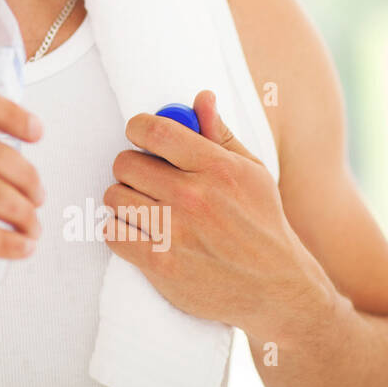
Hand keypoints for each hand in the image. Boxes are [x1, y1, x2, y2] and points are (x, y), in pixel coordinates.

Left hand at [103, 89, 331, 333]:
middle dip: (132, 169)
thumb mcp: (252, 173)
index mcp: (216, 167)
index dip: (138, 129)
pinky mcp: (160, 263)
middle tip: (147, 181)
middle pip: (125, 163)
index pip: (153, 130)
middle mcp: (193, 196)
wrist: (276, 289)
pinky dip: (119, 231)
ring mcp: (175, 231)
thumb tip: (201, 97)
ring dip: (124, 201)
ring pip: (114, 196)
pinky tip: (139, 233)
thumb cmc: (261, 223)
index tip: (142, 138)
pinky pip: (111, 232)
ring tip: (145, 208)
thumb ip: (219, 134)